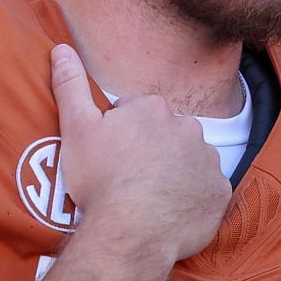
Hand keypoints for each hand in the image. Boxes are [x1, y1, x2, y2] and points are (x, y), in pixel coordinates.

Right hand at [50, 44, 231, 265]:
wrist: (132, 232)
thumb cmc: (101, 180)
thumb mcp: (76, 128)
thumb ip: (70, 85)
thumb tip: (61, 48)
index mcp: (154, 109)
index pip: (135, 114)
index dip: (118, 136)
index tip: (108, 158)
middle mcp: (188, 128)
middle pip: (166, 136)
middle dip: (150, 151)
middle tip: (127, 179)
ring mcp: (208, 161)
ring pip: (188, 161)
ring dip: (174, 173)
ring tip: (149, 198)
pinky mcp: (219, 193)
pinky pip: (206, 191)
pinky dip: (192, 199)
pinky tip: (170, 213)